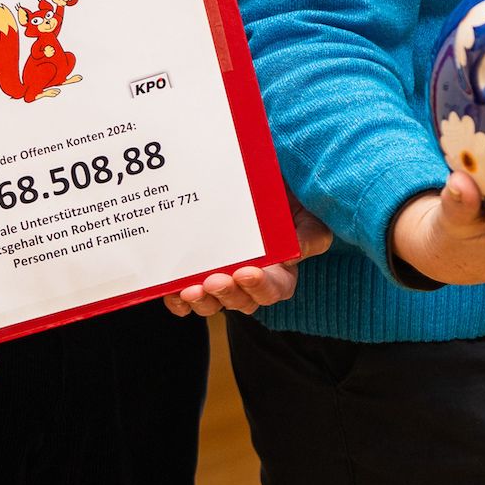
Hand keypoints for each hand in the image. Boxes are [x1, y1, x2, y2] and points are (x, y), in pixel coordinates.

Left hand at [163, 208, 334, 316]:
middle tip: (214, 280)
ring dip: (202, 301)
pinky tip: (173, 292)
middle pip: (241, 301)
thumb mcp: (308, 213)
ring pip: (213, 303)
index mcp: (281, 271)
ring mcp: (223, 279)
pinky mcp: (199, 275)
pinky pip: (188, 297)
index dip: (260, 287)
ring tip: (190, 289)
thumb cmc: (287, 199)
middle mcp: (251, 281)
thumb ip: (311, 234)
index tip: (246, 272)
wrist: (258, 181)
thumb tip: (295, 253)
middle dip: (227, 294)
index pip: (275, 289)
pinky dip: (179, 300)